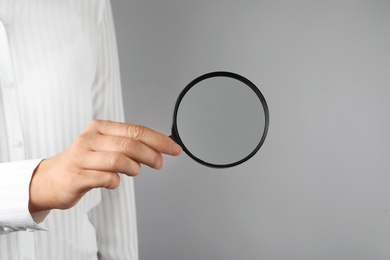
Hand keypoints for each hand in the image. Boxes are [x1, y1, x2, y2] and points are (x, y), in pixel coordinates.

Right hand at [28, 120, 181, 212]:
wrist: (49, 179)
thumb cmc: (83, 162)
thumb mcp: (104, 146)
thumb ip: (127, 145)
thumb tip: (158, 149)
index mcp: (99, 128)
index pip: (136, 130)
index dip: (159, 140)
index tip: (174, 148)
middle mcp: (90, 139)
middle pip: (130, 144)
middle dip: (152, 154)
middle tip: (160, 163)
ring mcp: (82, 157)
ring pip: (120, 160)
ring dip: (134, 168)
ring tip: (134, 171)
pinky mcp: (78, 176)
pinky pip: (108, 179)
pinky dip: (116, 182)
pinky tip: (113, 181)